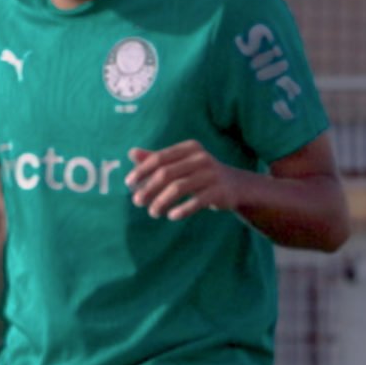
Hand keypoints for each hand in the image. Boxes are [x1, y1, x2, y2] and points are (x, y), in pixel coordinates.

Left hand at [126, 142, 244, 220]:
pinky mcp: (219, 191)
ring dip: (161, 202)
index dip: (142, 170)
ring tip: (152, 212)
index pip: (159, 158)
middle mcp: (201, 158)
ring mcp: (211, 174)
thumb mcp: (181, 164)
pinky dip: (182, 209)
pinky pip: (196, 201)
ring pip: (178, 188)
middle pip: (166, 173)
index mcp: (189, 148)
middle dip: (148, 188)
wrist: (236, 186)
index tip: (129, 183)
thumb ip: (157, 159)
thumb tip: (131, 153)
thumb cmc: (200, 174)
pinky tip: (171, 216)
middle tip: (137, 201)